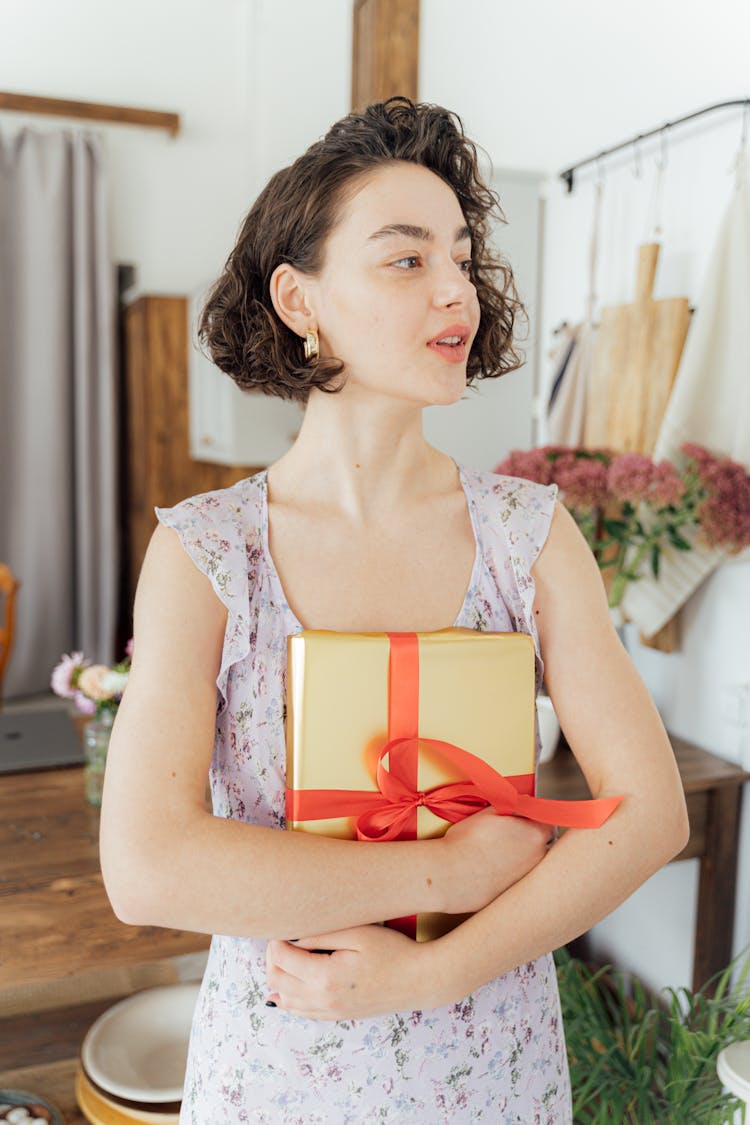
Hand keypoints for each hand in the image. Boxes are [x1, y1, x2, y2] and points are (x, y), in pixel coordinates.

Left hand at [265, 924, 441, 1019]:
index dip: (276, 942)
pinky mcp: (338, 1016)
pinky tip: (290, 985)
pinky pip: (302, 1012)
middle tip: (284, 940)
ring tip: (288, 956)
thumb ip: (321, 935)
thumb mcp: (357, 933)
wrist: (419, 980)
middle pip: (277, 981)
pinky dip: (290, 997)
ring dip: (280, 978)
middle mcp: (323, 999)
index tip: (285, 928)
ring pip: (286, 1000)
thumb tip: (292, 938)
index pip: (281, 960)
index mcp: (325, 977)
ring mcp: (330, 1012)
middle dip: (273, 959)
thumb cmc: (392, 950)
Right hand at [439, 809, 553, 913]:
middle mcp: (539, 859)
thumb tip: (522, 803)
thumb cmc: (466, 842)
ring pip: (532, 864)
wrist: (450, 875)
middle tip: (509, 836)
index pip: (549, 823)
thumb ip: (512, 806)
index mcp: (535, 835)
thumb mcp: (490, 812)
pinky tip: (491, 870)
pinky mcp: (514, 895)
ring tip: (497, 853)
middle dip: (530, 839)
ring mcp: (528, 879)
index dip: (535, 819)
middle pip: (543, 845)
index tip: (524, 819)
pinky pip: (518, 880)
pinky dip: (509, 875)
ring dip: (521, 858)